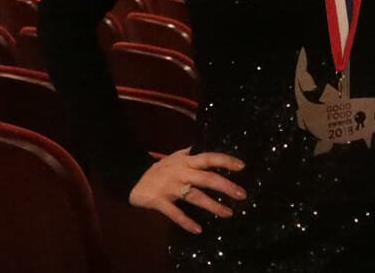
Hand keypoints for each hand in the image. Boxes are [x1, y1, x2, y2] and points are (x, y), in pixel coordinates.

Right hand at [128, 149, 246, 232]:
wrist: (132, 180)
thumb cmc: (159, 169)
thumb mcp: (175, 157)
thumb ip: (192, 154)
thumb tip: (209, 145)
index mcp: (186, 162)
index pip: (209, 158)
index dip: (225, 161)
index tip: (242, 166)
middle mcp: (181, 173)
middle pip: (207, 178)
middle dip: (226, 186)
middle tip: (242, 195)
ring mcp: (170, 187)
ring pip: (195, 196)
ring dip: (213, 206)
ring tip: (228, 213)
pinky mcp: (159, 201)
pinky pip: (175, 213)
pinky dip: (186, 222)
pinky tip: (198, 229)